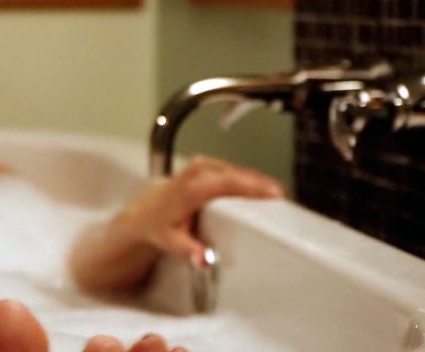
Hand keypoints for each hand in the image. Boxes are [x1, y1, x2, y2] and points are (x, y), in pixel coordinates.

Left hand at [116, 155, 282, 264]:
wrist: (144, 214)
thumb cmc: (159, 226)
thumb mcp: (172, 242)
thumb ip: (189, 250)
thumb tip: (203, 259)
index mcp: (191, 189)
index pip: (227, 183)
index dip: (252, 186)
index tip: (273, 193)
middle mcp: (196, 172)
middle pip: (235, 173)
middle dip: (259, 183)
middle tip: (280, 197)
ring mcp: (201, 165)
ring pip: (234, 169)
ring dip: (254, 180)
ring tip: (273, 193)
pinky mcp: (205, 165)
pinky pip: (231, 169)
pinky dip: (245, 177)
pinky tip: (257, 187)